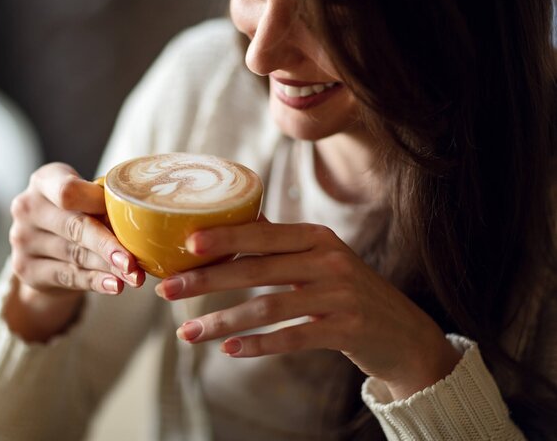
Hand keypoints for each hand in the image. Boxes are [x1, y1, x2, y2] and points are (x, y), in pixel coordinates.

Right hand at [5, 162, 144, 340]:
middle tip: (134, 262)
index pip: (68, 191)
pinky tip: (115, 286)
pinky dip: (95, 281)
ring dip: (108, 268)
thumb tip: (145, 219)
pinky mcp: (25, 268)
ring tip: (134, 277)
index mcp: (44, 181)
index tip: (124, 214)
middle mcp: (27, 207)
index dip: (97, 203)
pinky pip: (68, 276)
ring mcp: (22, 239)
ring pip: (75, 255)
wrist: (45, 249)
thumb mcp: (86, 201)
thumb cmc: (77, 214)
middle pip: (74, 227)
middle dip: (108, 245)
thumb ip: (105, 204)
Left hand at [154, 221, 460, 398]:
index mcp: (317, 238)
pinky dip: (258, 345)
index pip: (263, 233)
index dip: (225, 237)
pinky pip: (293, 338)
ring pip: (269, 308)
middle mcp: (329, 260)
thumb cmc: (350, 291)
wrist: (404, 333)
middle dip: (208, 280)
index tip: (186, 244)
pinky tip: (229, 350)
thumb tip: (235, 223)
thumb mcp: (321, 258)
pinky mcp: (347, 330)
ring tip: (187, 334)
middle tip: (169, 290)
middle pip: (258, 269)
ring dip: (223, 321)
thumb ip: (282, 243)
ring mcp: (340, 296)